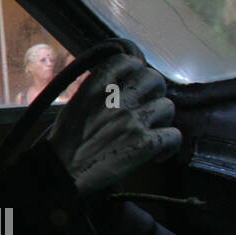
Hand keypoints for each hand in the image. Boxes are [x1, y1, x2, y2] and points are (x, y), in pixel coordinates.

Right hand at [46, 49, 180, 195]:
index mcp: (94, 88)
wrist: (62, 172)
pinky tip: (157, 156)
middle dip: (155, 92)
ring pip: (168, 107)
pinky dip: (169, 147)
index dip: (136, 69)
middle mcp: (115, 99)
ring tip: (152, 133)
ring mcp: (131, 120)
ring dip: (163, 121)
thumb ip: (95, 92)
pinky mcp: (144, 144)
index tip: (135, 82)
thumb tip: (116, 86)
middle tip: (149, 107)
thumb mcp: (73, 106)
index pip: (126, 61)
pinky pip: (174, 135)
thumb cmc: (64, 143)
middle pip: (154, 79)